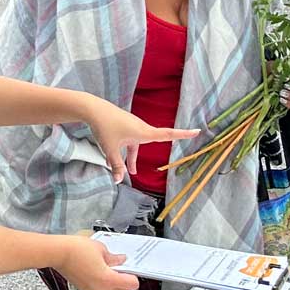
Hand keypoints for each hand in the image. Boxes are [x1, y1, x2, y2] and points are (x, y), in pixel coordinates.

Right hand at [63, 236, 141, 289]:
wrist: (57, 253)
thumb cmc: (75, 249)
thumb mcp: (100, 248)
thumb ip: (114, 258)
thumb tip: (121, 260)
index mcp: (108, 279)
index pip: (132, 284)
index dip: (134, 275)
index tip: (131, 268)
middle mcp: (100, 289)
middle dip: (124, 280)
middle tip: (120, 266)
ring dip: (112, 281)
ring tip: (105, 265)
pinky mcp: (83, 289)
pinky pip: (99, 289)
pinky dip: (101, 282)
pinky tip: (95, 269)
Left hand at [81, 102, 197, 185]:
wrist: (92, 109)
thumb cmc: (104, 127)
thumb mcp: (110, 149)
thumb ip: (116, 166)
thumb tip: (119, 181)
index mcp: (143, 132)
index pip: (168, 134)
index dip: (183, 134)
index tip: (197, 131)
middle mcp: (140, 128)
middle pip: (147, 145)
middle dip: (144, 156)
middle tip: (150, 161)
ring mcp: (132, 126)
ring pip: (134, 146)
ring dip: (130, 157)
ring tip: (128, 171)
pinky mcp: (124, 125)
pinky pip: (128, 141)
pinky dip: (123, 150)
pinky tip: (110, 160)